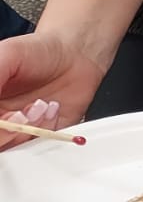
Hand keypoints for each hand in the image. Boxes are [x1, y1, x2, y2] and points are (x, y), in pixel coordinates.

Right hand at [0, 30, 105, 148]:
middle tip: (23, 112)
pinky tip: (53, 108)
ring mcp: (18, 131)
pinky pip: (39, 148)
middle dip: (7, 131)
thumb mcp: (8, 54)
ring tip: (42, 105)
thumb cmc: (38, 51)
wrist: (75, 54)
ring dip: (29, 129)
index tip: (2, 115)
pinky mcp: (41, 137)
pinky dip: (48, 131)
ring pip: (12, 150)